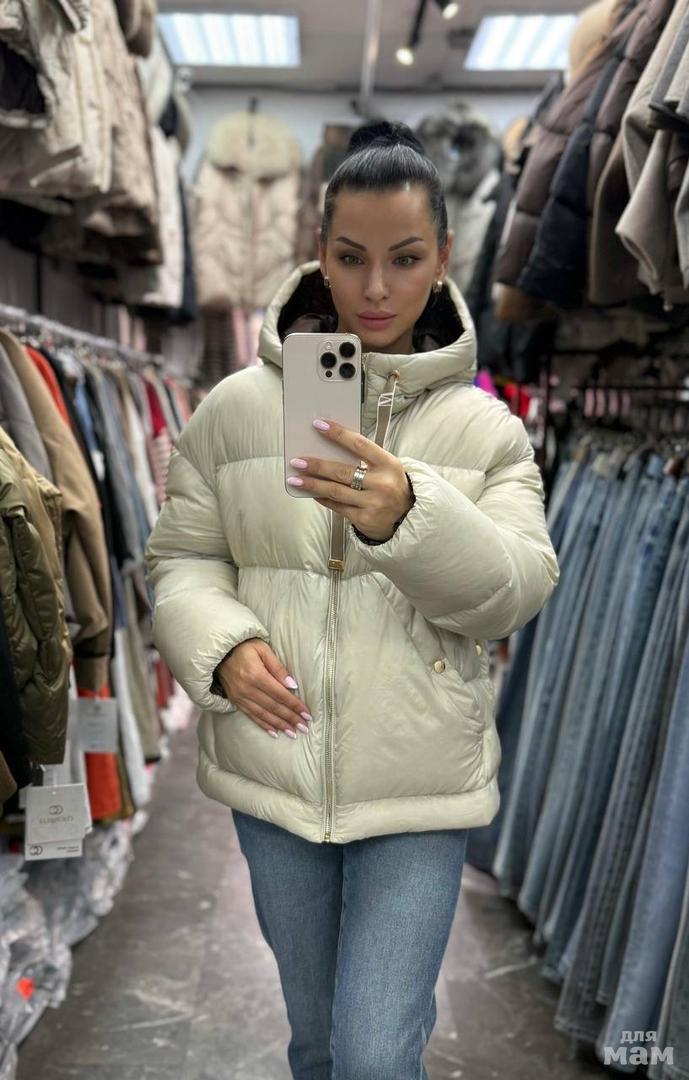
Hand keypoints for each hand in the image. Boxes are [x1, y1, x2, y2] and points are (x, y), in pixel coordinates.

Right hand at [215, 639, 311, 738]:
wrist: (219, 652)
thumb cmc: (244, 647)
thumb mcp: (262, 649)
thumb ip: (277, 667)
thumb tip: (292, 684)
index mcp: (256, 675)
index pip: (280, 694)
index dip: (294, 705)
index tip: (307, 714)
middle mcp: (247, 689)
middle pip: (273, 707)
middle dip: (290, 718)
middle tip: (304, 727)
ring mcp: (240, 697)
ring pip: (263, 715)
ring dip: (279, 725)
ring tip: (293, 733)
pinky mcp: (235, 701)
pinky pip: (251, 716)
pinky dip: (264, 725)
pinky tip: (274, 732)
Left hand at [287, 418, 413, 541]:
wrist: (409, 517)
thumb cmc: (392, 486)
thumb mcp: (387, 468)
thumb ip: (364, 459)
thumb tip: (329, 449)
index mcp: (388, 464)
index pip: (359, 444)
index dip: (338, 434)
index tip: (319, 425)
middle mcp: (381, 484)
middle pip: (342, 471)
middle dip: (317, 466)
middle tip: (298, 461)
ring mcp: (373, 503)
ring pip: (336, 491)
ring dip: (313, 484)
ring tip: (295, 479)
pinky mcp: (364, 519)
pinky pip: (338, 507)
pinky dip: (323, 499)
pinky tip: (312, 493)